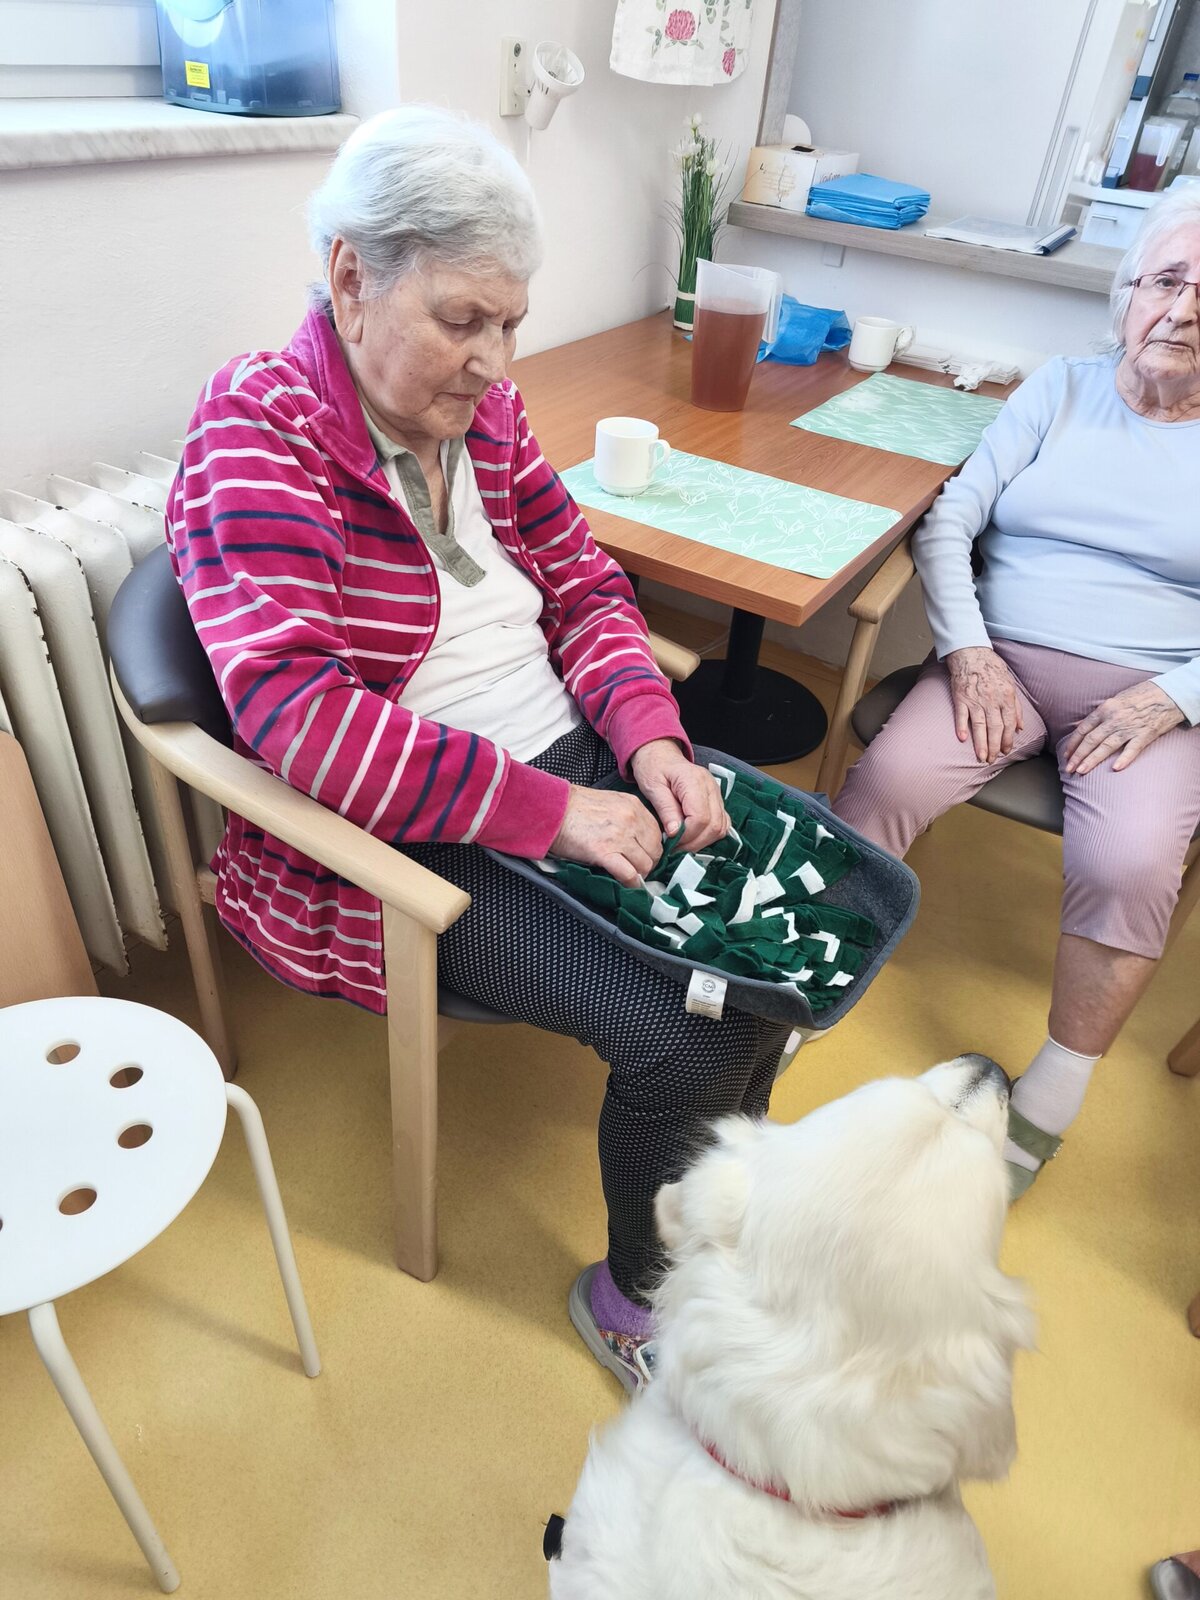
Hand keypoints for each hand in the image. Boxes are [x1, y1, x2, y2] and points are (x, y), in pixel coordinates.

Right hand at [549, 785, 663, 886]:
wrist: (552, 810)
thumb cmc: (575, 807)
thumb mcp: (611, 803)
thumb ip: (628, 816)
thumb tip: (637, 838)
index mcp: (634, 806)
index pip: (657, 833)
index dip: (652, 849)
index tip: (645, 856)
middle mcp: (631, 819)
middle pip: (654, 851)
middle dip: (649, 863)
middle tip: (638, 869)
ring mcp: (620, 836)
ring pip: (645, 865)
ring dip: (640, 875)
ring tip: (631, 878)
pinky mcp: (605, 852)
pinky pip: (629, 875)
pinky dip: (631, 884)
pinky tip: (628, 887)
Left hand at [629, 738, 729, 851]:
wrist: (660, 755)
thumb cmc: (653, 767)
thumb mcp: (653, 787)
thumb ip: (666, 809)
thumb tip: (675, 833)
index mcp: (694, 781)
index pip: (700, 817)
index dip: (687, 835)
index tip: (670, 842)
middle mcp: (711, 787)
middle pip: (714, 825)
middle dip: (694, 842)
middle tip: (674, 847)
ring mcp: (716, 794)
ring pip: (721, 827)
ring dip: (702, 841)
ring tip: (681, 844)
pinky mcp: (716, 801)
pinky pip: (721, 824)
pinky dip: (709, 835)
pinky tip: (691, 837)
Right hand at [945, 646, 1024, 762]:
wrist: (971, 653)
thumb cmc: (992, 668)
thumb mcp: (1010, 685)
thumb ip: (1016, 707)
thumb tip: (1020, 727)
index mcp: (1006, 697)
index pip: (1009, 724)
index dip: (1008, 740)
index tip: (1007, 751)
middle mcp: (992, 700)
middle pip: (995, 728)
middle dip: (995, 746)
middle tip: (993, 759)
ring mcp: (975, 700)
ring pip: (979, 726)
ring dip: (981, 744)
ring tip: (982, 757)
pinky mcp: (960, 698)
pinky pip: (961, 715)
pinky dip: (961, 727)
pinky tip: (962, 739)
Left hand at [1062, 681, 1183, 774]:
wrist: (1169, 693)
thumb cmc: (1142, 695)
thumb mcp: (1116, 699)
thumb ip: (1102, 714)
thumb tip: (1085, 727)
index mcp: (1106, 709)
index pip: (1084, 729)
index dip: (1073, 743)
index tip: (1066, 755)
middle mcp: (1114, 719)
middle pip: (1091, 740)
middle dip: (1078, 756)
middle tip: (1069, 768)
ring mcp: (1130, 727)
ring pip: (1106, 746)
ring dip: (1092, 760)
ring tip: (1081, 771)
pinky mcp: (1145, 734)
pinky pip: (1132, 749)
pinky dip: (1124, 759)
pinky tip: (1115, 769)